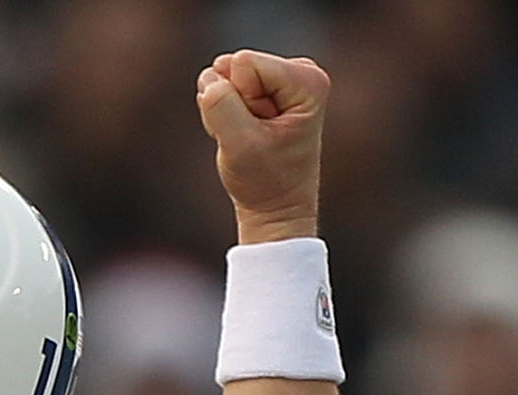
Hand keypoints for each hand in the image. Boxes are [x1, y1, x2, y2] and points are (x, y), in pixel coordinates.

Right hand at [196, 49, 330, 243]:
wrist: (275, 208)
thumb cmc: (264, 182)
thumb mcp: (240, 146)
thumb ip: (221, 106)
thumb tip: (209, 78)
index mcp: (307, 80)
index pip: (244, 63)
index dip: (240, 100)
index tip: (257, 132)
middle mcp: (301, 71)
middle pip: (235, 65)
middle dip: (232, 103)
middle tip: (250, 136)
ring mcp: (283, 78)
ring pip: (225, 75)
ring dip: (227, 110)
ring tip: (248, 137)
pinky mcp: (267, 86)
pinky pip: (224, 84)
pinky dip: (226, 112)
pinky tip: (243, 133)